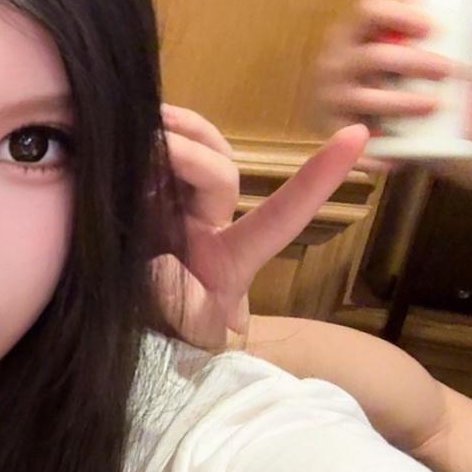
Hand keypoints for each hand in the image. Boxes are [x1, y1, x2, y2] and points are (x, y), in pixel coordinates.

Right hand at [152, 104, 369, 349]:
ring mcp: (173, 208)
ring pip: (193, 151)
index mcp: (230, 257)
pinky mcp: (137, 196)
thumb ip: (180, 302)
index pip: (281, 215)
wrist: (134, 337)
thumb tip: (161, 262)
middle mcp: (207, 224)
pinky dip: (139, 139)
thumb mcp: (183, 331)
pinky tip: (116, 136)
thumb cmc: (164, 340)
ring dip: (172, 133)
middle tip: (150, 147)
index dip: (317, 179)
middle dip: (191, 152)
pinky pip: (150, 155)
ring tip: (133, 130)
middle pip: (222, 170)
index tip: (355, 137)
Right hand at [313, 0, 448, 169]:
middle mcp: (334, 64)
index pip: (367, 12)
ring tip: (432, 106)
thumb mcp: (379, 47)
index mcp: (348, 35)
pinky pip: (348, 142)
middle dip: (416, 63)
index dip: (399, 16)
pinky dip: (371, 152)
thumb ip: (409, 38)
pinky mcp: (328, 128)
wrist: (337, 110)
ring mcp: (329, 97)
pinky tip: (392, 160)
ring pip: (366, 97)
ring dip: (402, 103)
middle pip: (375, 56)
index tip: (432, 28)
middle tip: (448, 70)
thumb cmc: (374, 75)